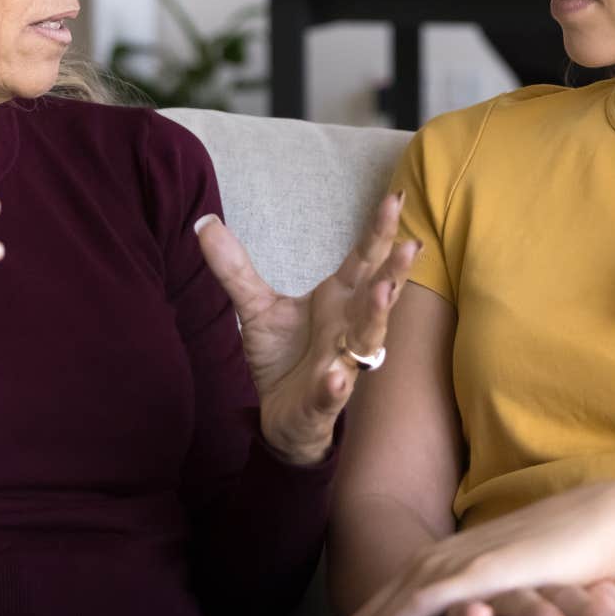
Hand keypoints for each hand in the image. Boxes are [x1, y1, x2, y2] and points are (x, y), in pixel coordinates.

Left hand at [194, 191, 421, 464]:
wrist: (280, 416)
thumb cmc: (284, 357)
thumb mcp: (256, 308)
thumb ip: (235, 268)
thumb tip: (204, 223)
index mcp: (340, 301)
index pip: (364, 261)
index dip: (379, 232)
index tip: (396, 198)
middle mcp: (349, 329)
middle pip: (377, 296)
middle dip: (393, 271)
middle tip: (409, 244)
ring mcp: (342, 364)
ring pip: (366, 340)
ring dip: (376, 318)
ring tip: (383, 293)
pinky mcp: (323, 400)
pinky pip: (332, 392)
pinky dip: (335, 385)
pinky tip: (337, 377)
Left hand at [347, 481, 614, 615]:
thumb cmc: (582, 555)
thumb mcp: (537, 582)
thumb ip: (513, 599)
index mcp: (468, 552)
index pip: (410, 583)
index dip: (380, 610)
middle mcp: (461, 551)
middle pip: (396, 586)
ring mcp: (472, 557)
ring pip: (406, 592)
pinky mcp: (489, 568)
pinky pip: (436, 597)